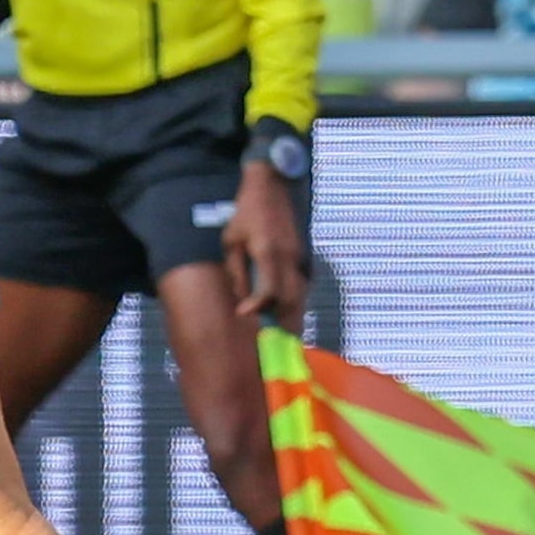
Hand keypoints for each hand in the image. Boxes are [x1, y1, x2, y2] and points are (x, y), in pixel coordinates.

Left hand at [221, 161, 307, 328]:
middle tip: (275, 347)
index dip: (258, 306)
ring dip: (293, 319)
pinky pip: (301, 288)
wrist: (272, 187)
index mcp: (268, 253)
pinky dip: (295, 304)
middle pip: (292, 301)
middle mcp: (288, 259)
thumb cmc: (246, 213)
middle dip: (284, 326)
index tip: (245, 317)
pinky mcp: (303, 258)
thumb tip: (240, 299)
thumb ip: (237, 271)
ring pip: (300, 297)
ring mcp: (299, 259)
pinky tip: (287, 317)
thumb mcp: (232, 240)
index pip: (269, 290)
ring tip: (283, 341)